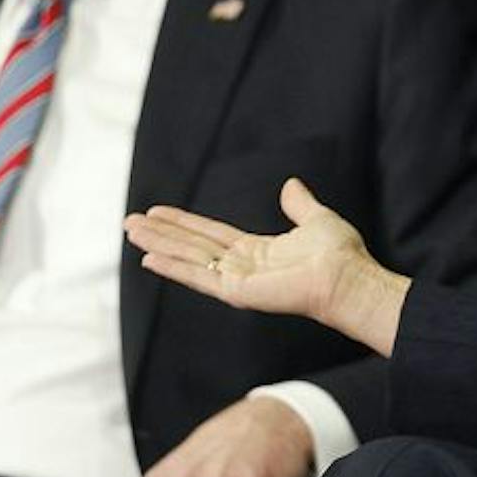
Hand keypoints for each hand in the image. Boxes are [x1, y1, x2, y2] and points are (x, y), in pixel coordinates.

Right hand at [123, 177, 410, 354]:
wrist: (347, 276)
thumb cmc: (339, 255)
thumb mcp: (316, 219)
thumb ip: (299, 204)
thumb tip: (291, 184)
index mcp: (257, 251)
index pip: (210, 234)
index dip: (183, 222)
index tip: (157, 210)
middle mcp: (241, 267)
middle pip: (191, 245)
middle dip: (161, 233)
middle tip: (129, 222)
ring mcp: (236, 280)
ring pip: (188, 258)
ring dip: (158, 244)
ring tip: (131, 232)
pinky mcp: (236, 291)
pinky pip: (198, 276)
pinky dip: (173, 267)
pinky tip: (149, 258)